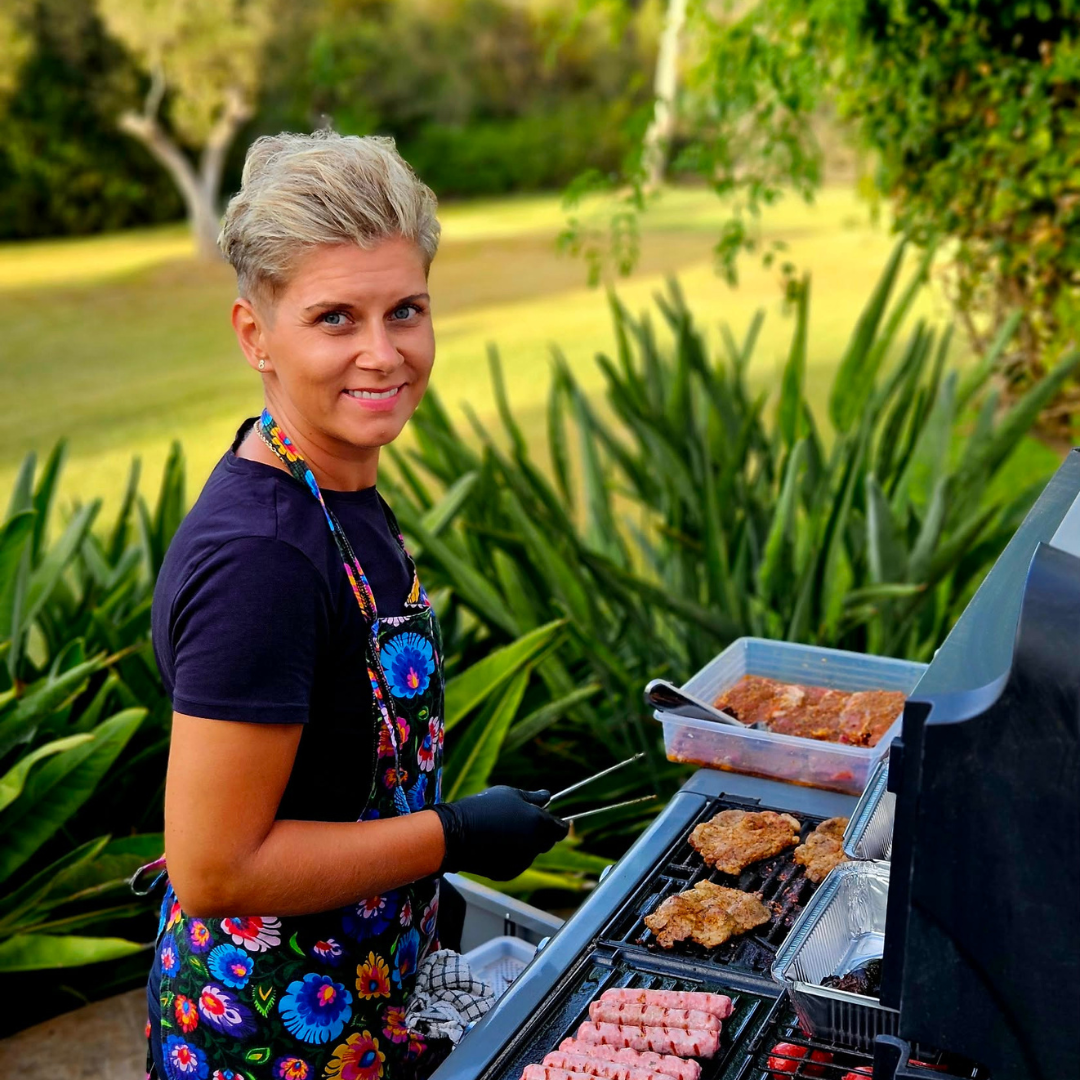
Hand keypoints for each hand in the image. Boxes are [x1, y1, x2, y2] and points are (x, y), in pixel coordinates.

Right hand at [432, 786, 568, 879]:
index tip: (550, 820)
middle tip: (520, 822)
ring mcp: (522, 861)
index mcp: (539, 824)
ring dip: (524, 844)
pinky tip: (493, 844)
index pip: (560, 829)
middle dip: (539, 833)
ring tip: (500, 831)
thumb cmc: (484, 807)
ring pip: (530, 852)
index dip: (556, 824)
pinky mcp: (509, 873)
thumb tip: (548, 796)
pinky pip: (516, 863)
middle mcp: (535, 845)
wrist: (456, 833)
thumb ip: (533, 797)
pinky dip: (510, 855)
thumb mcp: (510, 794)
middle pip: (547, 842)